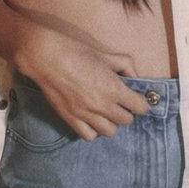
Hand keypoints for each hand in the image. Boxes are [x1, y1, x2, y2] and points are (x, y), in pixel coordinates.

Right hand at [14, 27, 149, 140]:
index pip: (140, 106)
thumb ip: (126, 66)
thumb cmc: (76, 52)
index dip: (141, 102)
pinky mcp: (71, 119)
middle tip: (121, 102)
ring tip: (106, 111)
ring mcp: (86, 115)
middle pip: (127, 120)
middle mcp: (102, 105)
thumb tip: (135, 77)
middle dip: (127, 111)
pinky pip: (89, 135)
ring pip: (110, 131)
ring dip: (111, 122)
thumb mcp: (106, 54)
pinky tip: (92, 118)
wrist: (46, 58)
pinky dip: (93, 130)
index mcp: (114, 88)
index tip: (138, 98)